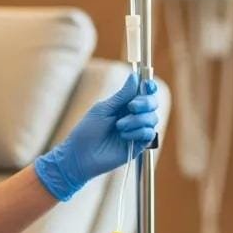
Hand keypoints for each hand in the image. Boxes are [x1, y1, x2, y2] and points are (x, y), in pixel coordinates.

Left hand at [34, 75, 158, 200]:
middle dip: (145, 102)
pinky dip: (138, 132)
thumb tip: (135, 77)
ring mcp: (137, 131)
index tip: (146, 85)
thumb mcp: (104, 109)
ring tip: (119, 127)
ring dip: (137, 120)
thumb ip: (122, 95)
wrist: (80, 156)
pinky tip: (124, 136)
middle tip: (131, 106)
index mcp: (124, 105)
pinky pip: (149, 134)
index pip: (143, 93)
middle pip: (152, 104)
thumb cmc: (87, 131)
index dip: (148, 87)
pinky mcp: (138, 146)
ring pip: (152, 118)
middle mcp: (133, 117)